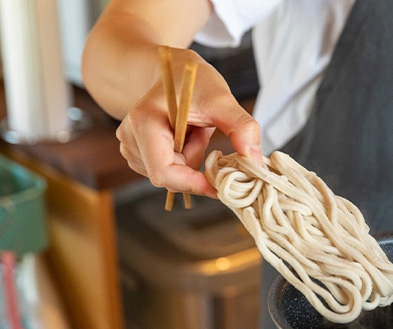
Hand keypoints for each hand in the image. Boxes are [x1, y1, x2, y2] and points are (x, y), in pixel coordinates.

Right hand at [116, 48, 261, 196]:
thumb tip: (254, 160)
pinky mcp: (137, 152)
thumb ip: (241, 127)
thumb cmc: (195, 80)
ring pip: (171, 175)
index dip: (193, 184)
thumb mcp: (222, 99)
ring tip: (192, 128)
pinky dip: (184, 157)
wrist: (174, 70)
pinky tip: (184, 134)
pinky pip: (169, 170)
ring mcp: (130, 146)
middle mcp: (130, 137)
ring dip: (190, 158)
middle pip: (170, 176)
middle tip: (203, 131)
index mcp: (143, 123)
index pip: (164, 173)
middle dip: (195, 161)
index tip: (219, 185)